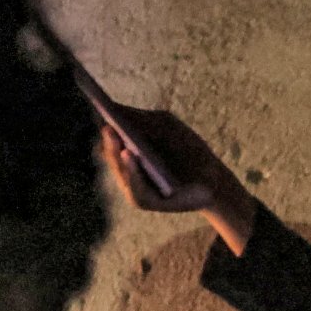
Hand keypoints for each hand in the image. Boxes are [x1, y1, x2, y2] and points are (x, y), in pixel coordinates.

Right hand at [99, 106, 256, 254]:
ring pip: (121, 172)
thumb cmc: (190, 151)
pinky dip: (133, 172)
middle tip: (107, 125)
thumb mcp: (169, 128)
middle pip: (112, 154)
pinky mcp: (146, 203)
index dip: (105, 124)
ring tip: (117, 140)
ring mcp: (135, 187)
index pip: (111, 137)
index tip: (95, 107)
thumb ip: (144, 119)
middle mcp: (127, 170)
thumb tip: (115, 108)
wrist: (214, 181)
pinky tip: (130, 155)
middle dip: (110, 140)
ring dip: (118, 157)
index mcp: (128, 151)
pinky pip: (136, 189)